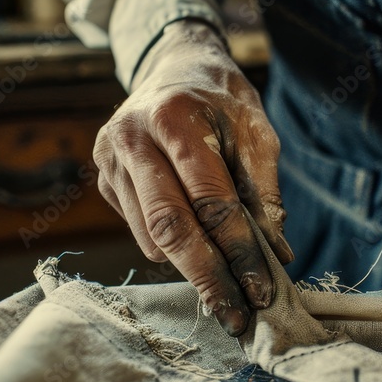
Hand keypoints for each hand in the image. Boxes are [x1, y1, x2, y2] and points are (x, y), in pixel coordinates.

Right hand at [93, 20, 292, 335]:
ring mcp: (110, 161)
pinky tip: (198, 249)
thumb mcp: (256, 129)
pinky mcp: (104, 180)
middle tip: (235, 316)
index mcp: (174, 118)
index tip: (262, 289)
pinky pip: (140, 230)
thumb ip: (265, 190)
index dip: (239, 249)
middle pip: (169, 226)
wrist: (171, 65)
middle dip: (207, 277)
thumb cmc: (221, 99)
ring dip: (191, 269)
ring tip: (227, 292)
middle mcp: (131, 139)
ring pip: (151, 236)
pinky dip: (172, 249)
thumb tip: (276, 252)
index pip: (210, 199)